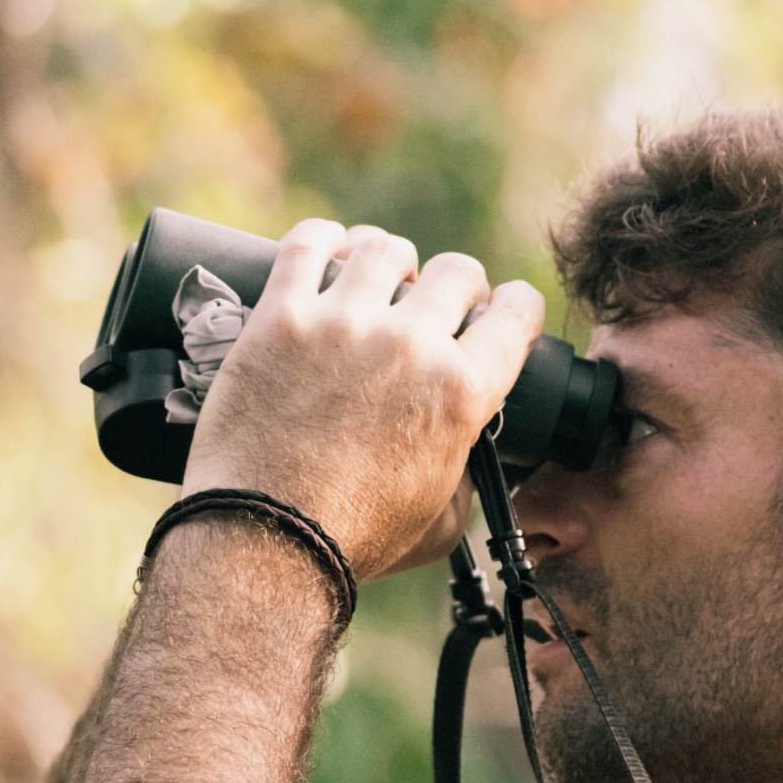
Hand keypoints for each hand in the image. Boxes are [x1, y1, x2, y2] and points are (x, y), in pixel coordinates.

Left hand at [180, 220, 544, 579]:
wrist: (265, 542)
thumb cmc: (354, 541)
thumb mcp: (444, 522)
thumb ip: (467, 475)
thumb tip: (466, 451)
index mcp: (461, 392)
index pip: (517, 312)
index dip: (517, 307)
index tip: (500, 311)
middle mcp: (410, 345)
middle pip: (457, 270)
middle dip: (455, 287)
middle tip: (434, 306)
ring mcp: (342, 324)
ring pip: (384, 248)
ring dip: (389, 261)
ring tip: (375, 279)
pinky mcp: (280, 318)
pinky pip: (307, 245)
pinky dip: (323, 240)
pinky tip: (325, 251)